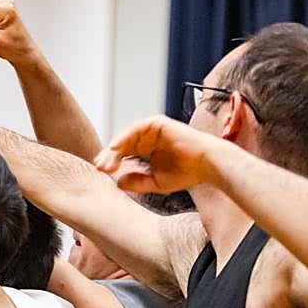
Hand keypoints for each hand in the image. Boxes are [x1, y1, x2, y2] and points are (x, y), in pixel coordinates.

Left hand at [94, 115, 223, 192]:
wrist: (207, 164)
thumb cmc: (187, 173)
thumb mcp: (155, 182)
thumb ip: (137, 182)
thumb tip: (118, 183)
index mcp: (147, 150)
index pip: (124, 155)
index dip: (112, 162)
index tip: (102, 172)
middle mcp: (148, 138)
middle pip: (122, 145)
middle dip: (110, 156)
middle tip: (100, 167)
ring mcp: (153, 130)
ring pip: (127, 137)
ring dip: (115, 148)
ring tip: (107, 160)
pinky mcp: (158, 123)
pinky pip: (137, 129)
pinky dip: (126, 137)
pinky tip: (117, 147)